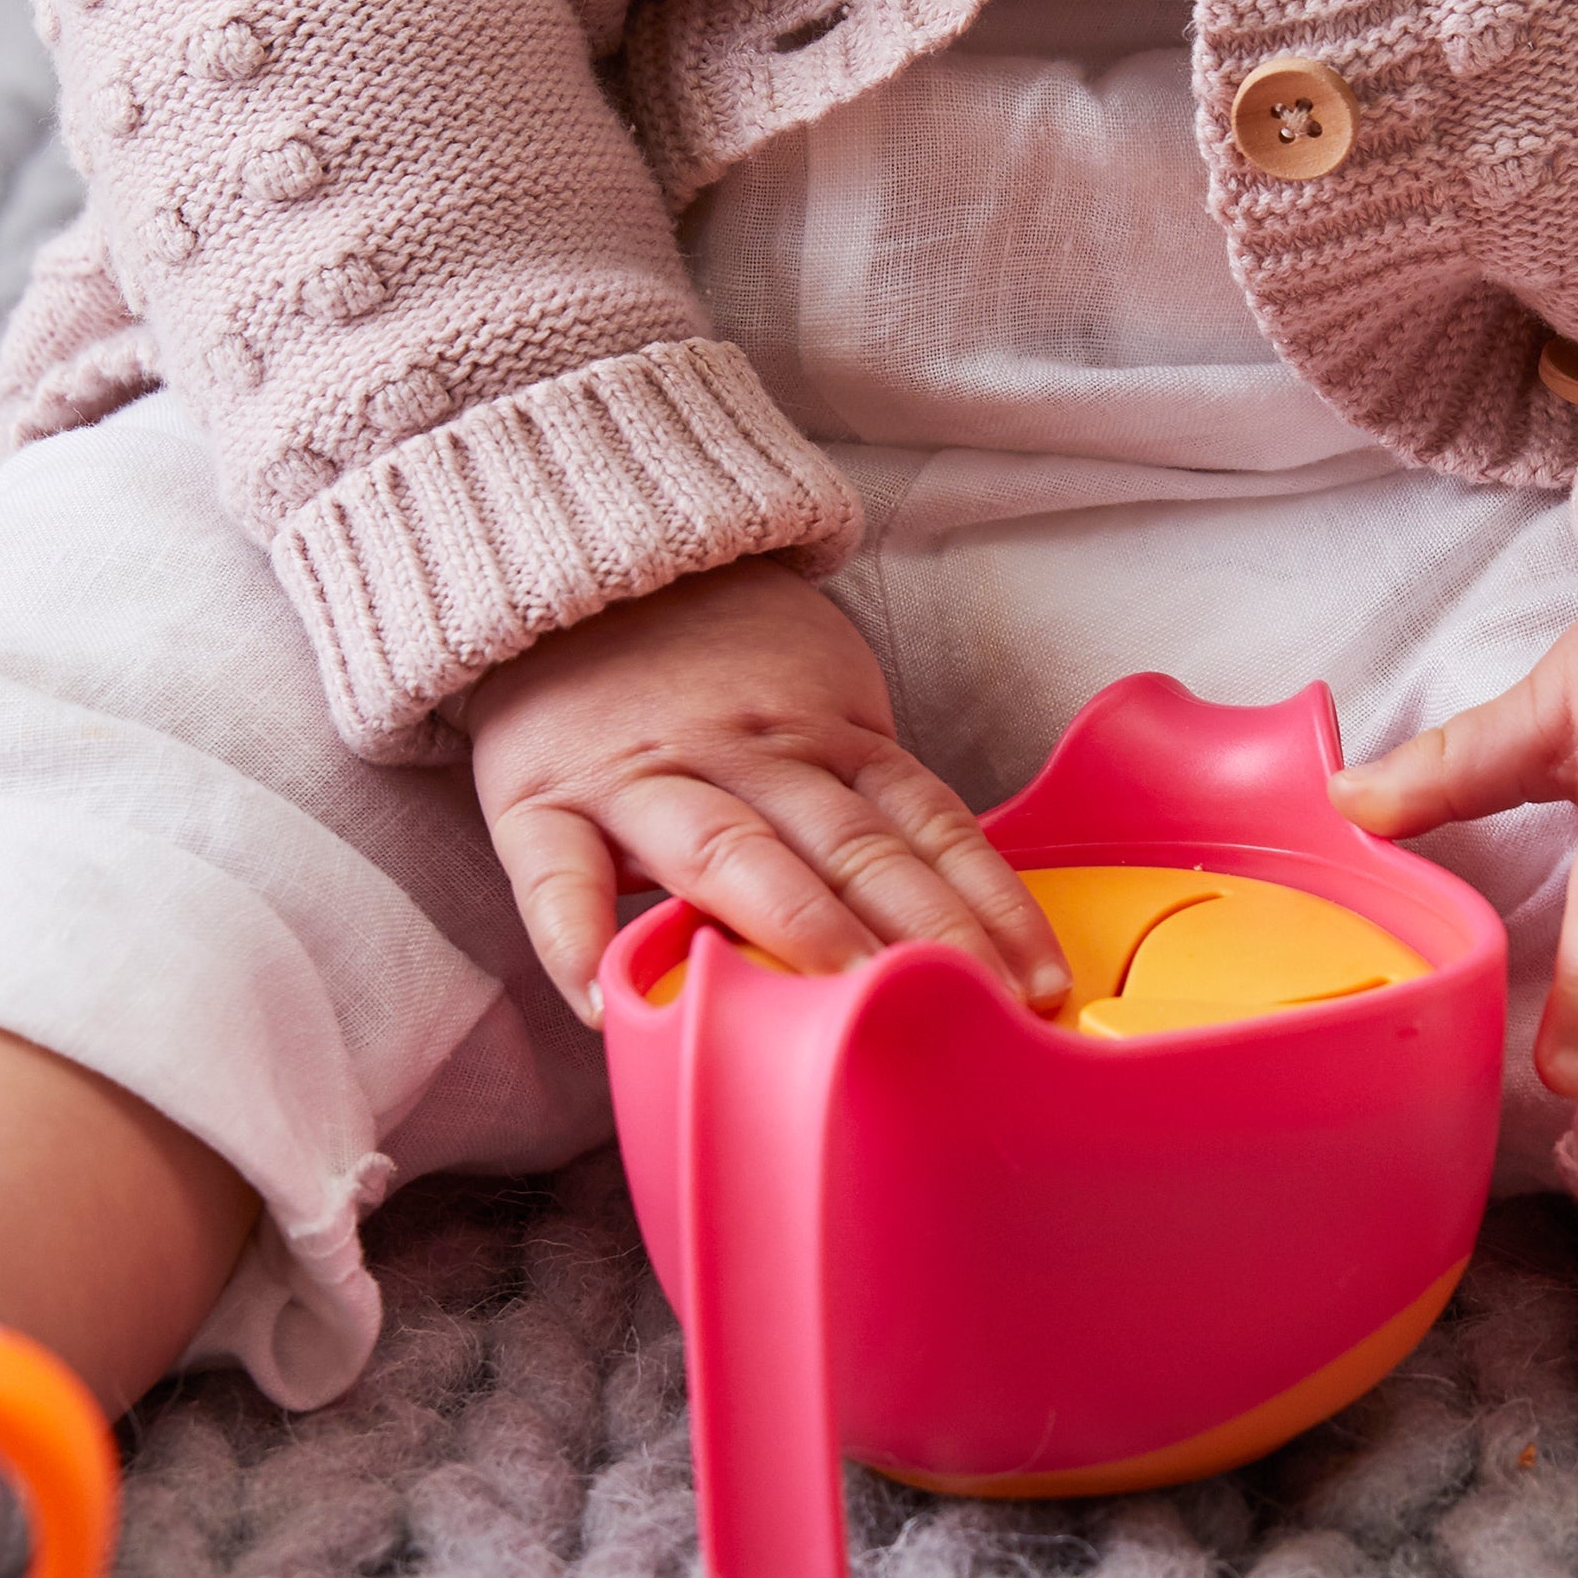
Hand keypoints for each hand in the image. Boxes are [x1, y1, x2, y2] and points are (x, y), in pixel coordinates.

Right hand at [456, 560, 1067, 1024]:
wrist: (574, 570)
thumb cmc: (716, 666)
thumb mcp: (821, 701)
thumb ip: (868, 797)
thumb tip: (960, 916)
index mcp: (828, 735)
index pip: (928, 823)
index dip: (987, 903)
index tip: (1036, 982)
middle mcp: (748, 754)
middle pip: (850, 847)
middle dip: (918, 930)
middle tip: (972, 1007)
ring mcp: (644, 776)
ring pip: (729, 855)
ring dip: (791, 925)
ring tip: (842, 1000)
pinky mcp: (541, 800)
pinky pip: (558, 875)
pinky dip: (577, 938)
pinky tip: (610, 1004)